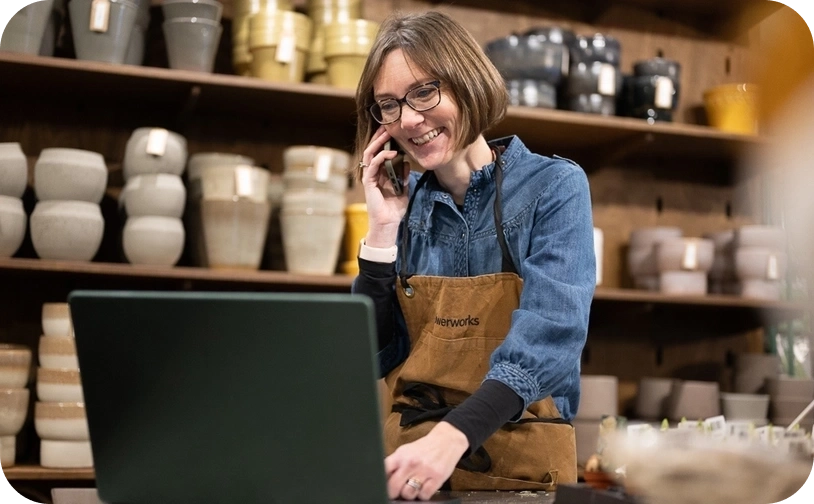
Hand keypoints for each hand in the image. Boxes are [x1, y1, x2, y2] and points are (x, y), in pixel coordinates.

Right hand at [360, 126, 411, 246]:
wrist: (388, 223)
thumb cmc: (394, 208)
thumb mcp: (403, 188)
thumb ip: (403, 175)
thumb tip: (406, 161)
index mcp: (380, 173)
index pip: (379, 151)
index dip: (384, 140)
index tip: (393, 129)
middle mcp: (372, 173)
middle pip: (372, 148)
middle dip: (379, 136)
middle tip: (388, 124)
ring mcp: (369, 177)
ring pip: (370, 153)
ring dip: (378, 142)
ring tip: (387, 133)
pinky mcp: (368, 182)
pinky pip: (373, 165)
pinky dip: (382, 157)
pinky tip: (392, 152)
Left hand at [384, 422, 468, 499]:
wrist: (446, 441)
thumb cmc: (423, 449)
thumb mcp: (405, 451)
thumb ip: (394, 464)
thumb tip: (382, 480)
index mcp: (400, 456)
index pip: (383, 472)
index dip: (381, 482)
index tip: (385, 485)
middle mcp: (411, 463)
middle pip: (393, 487)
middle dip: (394, 492)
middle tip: (398, 491)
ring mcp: (424, 471)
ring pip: (408, 494)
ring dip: (410, 494)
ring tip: (413, 487)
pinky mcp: (437, 478)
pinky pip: (424, 495)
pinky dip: (423, 494)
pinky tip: (424, 486)